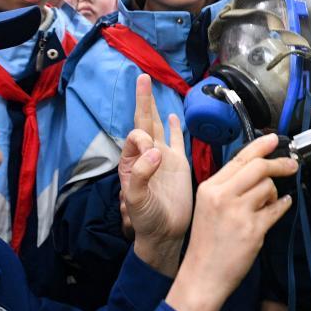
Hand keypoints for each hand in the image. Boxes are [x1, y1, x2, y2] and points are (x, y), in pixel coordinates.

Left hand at [120, 74, 192, 274]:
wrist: (166, 233)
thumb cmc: (146, 219)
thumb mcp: (137, 199)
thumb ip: (141, 174)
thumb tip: (154, 151)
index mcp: (132, 162)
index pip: (136, 136)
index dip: (143, 138)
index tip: (152, 156)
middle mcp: (145, 156)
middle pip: (144, 122)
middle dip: (142, 100)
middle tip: (141, 77)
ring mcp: (162, 158)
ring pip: (158, 126)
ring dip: (154, 107)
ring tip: (149, 86)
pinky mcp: (178, 164)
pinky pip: (176, 140)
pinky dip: (175, 126)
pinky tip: (173, 114)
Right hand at [165, 134, 296, 310]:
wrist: (202, 275)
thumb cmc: (207, 242)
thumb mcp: (208, 206)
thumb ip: (228, 186)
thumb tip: (257, 167)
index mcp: (210, 188)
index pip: (240, 158)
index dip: (261, 146)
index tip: (274, 139)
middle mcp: (222, 196)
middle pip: (258, 167)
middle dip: (279, 164)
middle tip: (291, 165)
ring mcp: (238, 213)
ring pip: (269, 187)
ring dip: (274, 194)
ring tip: (266, 205)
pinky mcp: (253, 230)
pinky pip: (277, 209)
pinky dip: (282, 206)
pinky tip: (281, 207)